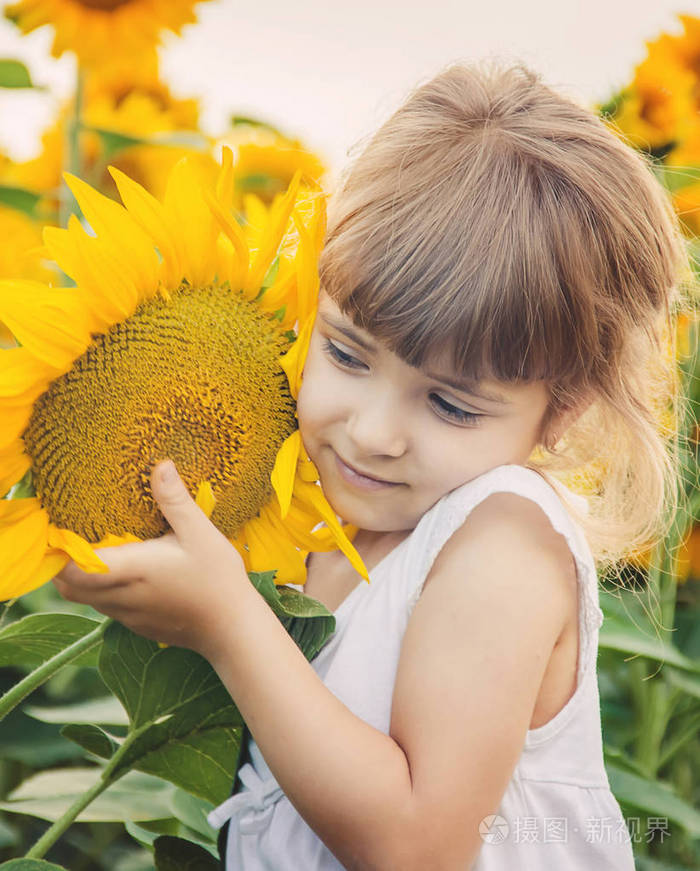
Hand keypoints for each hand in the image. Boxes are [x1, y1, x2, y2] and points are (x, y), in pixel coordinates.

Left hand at [52, 460, 247, 655]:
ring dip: (84, 578)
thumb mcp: (201, 533)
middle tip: (76, 538)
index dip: (60, 553)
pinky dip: (104, 592)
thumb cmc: (218, 579)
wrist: (233, 628)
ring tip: (101, 552)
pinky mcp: (138, 626)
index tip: (62, 530)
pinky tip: (128, 575)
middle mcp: (122, 597)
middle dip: (64, 565)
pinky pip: (108, 608)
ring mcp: (129, 615)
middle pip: (70, 587)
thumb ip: (175, 501)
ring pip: (88, 599)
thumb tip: (161, 466)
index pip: (74, 569)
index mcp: (132, 570)